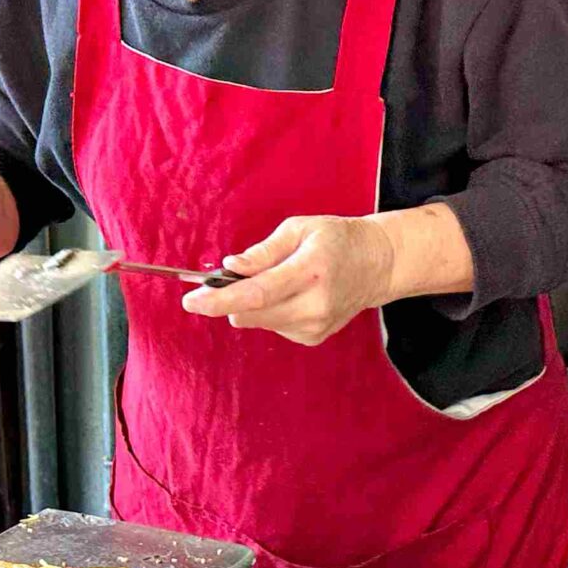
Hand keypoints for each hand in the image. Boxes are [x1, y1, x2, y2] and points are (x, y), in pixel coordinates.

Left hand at [182, 214, 397, 345]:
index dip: (219, 299)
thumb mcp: (299, 229)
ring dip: (252, 303)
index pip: (257, 293)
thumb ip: (262, 252)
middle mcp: (314, 304)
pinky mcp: (313, 338)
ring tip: (277, 279)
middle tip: (224, 279)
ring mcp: (315, 326)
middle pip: (251, 313)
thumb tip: (230, 267)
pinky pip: (273, 326)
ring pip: (258, 321)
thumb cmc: (336, 239)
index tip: (191, 301)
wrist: (377, 265)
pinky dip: (270, 311)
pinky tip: (291, 295)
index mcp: (310, 271)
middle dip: (227, 299)